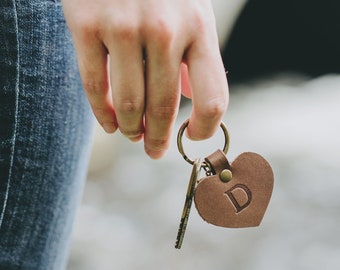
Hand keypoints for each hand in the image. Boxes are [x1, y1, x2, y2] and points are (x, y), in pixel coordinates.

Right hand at [62, 0, 228, 158]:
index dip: (204, 129)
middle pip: (164, 108)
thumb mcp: (191, 13)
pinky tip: (109, 124)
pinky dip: (102, 114)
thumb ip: (192, 56)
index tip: (192, 138)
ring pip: (128, 104)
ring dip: (131, 129)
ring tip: (132, 134)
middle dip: (159, 139)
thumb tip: (187, 100)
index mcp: (199, 28)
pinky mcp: (85, 24)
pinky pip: (94, 87)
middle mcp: (165, 30)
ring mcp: (124, 27)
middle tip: (153, 150)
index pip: (212, 98)